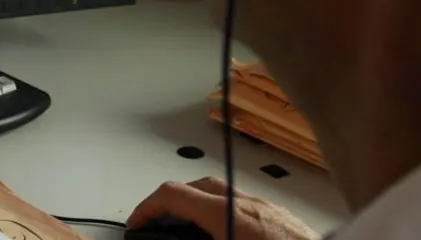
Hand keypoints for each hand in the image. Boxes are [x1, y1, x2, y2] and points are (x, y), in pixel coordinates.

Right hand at [128, 177, 320, 239]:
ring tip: (189, 230)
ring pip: (223, 191)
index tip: (136, 224)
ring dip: (199, 206)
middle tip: (157, 224)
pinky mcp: (284, 218)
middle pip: (196, 186)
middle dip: (170, 203)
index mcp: (228, 215)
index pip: (172, 194)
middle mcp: (249, 204)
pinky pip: (245, 203)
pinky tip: (227, 233)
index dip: (146, 208)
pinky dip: (225, 213)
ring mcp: (269, 208)